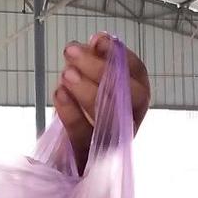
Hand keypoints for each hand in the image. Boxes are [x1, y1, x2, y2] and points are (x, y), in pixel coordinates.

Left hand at [53, 33, 151, 164]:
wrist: (64, 155)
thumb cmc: (81, 110)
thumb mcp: (87, 81)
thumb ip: (94, 61)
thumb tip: (97, 40)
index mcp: (134, 98)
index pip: (138, 74)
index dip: (121, 55)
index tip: (100, 40)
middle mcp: (129, 120)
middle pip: (131, 96)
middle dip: (102, 70)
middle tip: (71, 52)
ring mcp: (112, 141)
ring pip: (112, 117)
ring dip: (89, 91)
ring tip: (66, 74)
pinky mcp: (90, 156)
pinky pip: (84, 136)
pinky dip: (71, 113)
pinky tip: (59, 94)